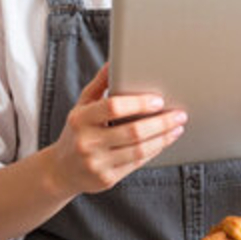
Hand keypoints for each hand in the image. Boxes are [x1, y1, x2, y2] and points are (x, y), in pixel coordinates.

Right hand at [47, 64, 186, 194]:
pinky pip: (137, 163)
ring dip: (163, 138)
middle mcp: (87, 141)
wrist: (61, 170)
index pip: (113, 107)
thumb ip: (99, 84)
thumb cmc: (76, 132)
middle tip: (179, 114)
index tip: (158, 100)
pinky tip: (165, 141)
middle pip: (132, 131)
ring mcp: (97, 162)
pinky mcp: (107, 178)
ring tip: (177, 127)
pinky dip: (155, 150)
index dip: (138, 103)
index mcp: (81, 119)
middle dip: (161, 122)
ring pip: (139, 150)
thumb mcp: (82, 105)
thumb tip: (114, 61)